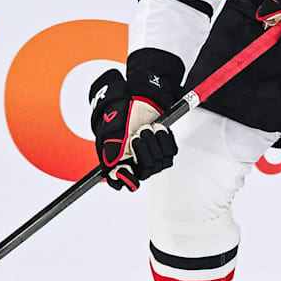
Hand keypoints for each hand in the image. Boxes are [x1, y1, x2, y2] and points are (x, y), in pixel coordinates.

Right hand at [88, 69, 177, 190]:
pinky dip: (164, 138)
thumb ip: (111, 148)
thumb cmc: (123, 112)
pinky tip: (157, 128)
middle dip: (143, 151)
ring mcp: (150, 157)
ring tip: (146, 128)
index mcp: (117, 160)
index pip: (119, 181)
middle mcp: (134, 162)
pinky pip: (170, 152)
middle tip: (137, 134)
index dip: (125, 179)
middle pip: (145, 171)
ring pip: (159, 163)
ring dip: (154, 142)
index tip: (127, 168)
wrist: (140, 99)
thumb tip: (112, 166)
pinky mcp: (164, 149)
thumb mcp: (112, 128)